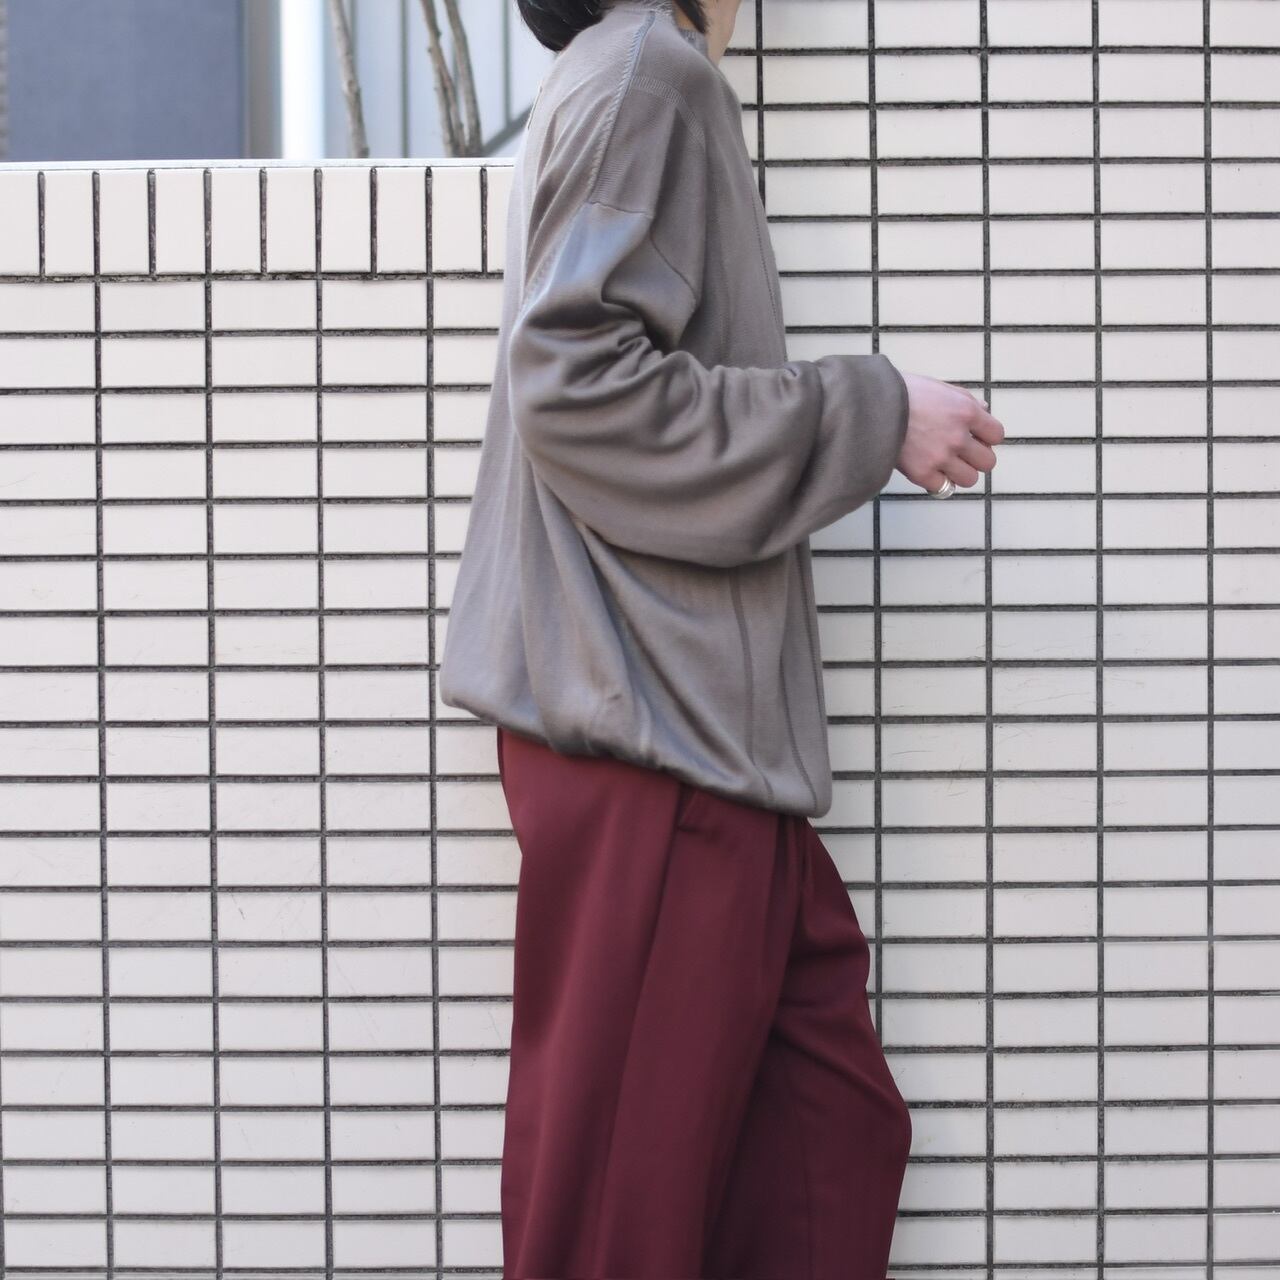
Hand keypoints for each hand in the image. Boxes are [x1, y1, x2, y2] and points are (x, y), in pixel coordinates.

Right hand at [894, 373, 1004, 492]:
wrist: (870, 406)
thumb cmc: (901, 393)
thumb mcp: (939, 387)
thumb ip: (965, 400)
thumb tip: (983, 412)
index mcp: (966, 412)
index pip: (997, 435)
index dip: (987, 438)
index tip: (975, 438)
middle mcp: (959, 437)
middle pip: (988, 462)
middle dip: (976, 459)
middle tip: (961, 455)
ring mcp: (941, 457)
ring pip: (969, 479)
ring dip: (959, 473)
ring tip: (944, 465)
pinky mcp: (923, 474)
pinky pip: (943, 488)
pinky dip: (937, 482)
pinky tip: (928, 471)